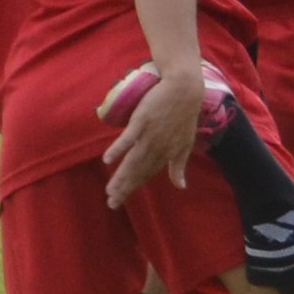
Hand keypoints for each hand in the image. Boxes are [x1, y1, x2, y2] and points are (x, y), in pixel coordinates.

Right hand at [98, 66, 202, 206]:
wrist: (184, 89)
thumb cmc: (184, 116)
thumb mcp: (185, 144)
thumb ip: (179, 166)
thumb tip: (181, 186)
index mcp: (167, 153)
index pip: (147, 174)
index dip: (134, 187)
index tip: (120, 199)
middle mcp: (158, 147)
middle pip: (138, 171)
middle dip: (125, 188)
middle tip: (112, 203)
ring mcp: (150, 134)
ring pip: (133, 160)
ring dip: (121, 176)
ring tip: (110, 190)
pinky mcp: (143, 121)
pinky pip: (129, 138)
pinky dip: (118, 149)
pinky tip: (108, 160)